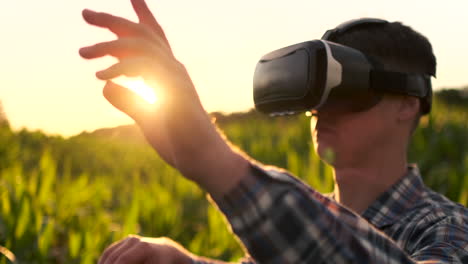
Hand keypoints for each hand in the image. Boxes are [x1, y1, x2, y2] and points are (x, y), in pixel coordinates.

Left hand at [79, 0, 248, 194]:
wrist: (203, 159)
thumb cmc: (179, 141)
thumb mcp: (146, 118)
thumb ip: (129, 100)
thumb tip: (106, 85)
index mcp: (168, 74)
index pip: (154, 38)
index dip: (141, 16)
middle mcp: (174, 70)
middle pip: (144, 33)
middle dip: (114, 20)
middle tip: (85, 13)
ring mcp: (177, 78)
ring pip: (144, 44)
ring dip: (111, 44)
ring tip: (85, 53)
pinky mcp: (176, 91)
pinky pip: (148, 66)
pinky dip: (123, 67)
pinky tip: (103, 76)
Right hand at [98, 235, 192, 263]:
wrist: (165, 253)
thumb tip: (123, 263)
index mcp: (143, 248)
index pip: (123, 261)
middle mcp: (134, 241)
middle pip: (114, 257)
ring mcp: (128, 239)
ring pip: (109, 254)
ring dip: (103, 263)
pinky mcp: (124, 241)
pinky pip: (110, 251)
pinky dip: (105, 260)